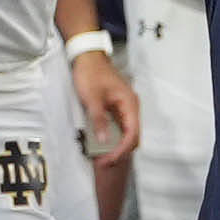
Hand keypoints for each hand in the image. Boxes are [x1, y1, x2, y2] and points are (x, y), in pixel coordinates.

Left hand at [70, 41, 142, 165]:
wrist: (87, 56)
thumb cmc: (90, 73)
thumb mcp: (92, 97)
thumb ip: (98, 119)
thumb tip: (105, 141)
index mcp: (130, 104)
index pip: (133, 134)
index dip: (122, 150)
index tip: (109, 160)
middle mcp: (131, 108)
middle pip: (132, 136)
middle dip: (119, 152)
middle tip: (103, 163)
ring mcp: (124, 108)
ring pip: (125, 133)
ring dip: (115, 146)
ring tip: (101, 157)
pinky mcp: (116, 109)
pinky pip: (118, 127)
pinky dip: (111, 138)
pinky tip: (100, 144)